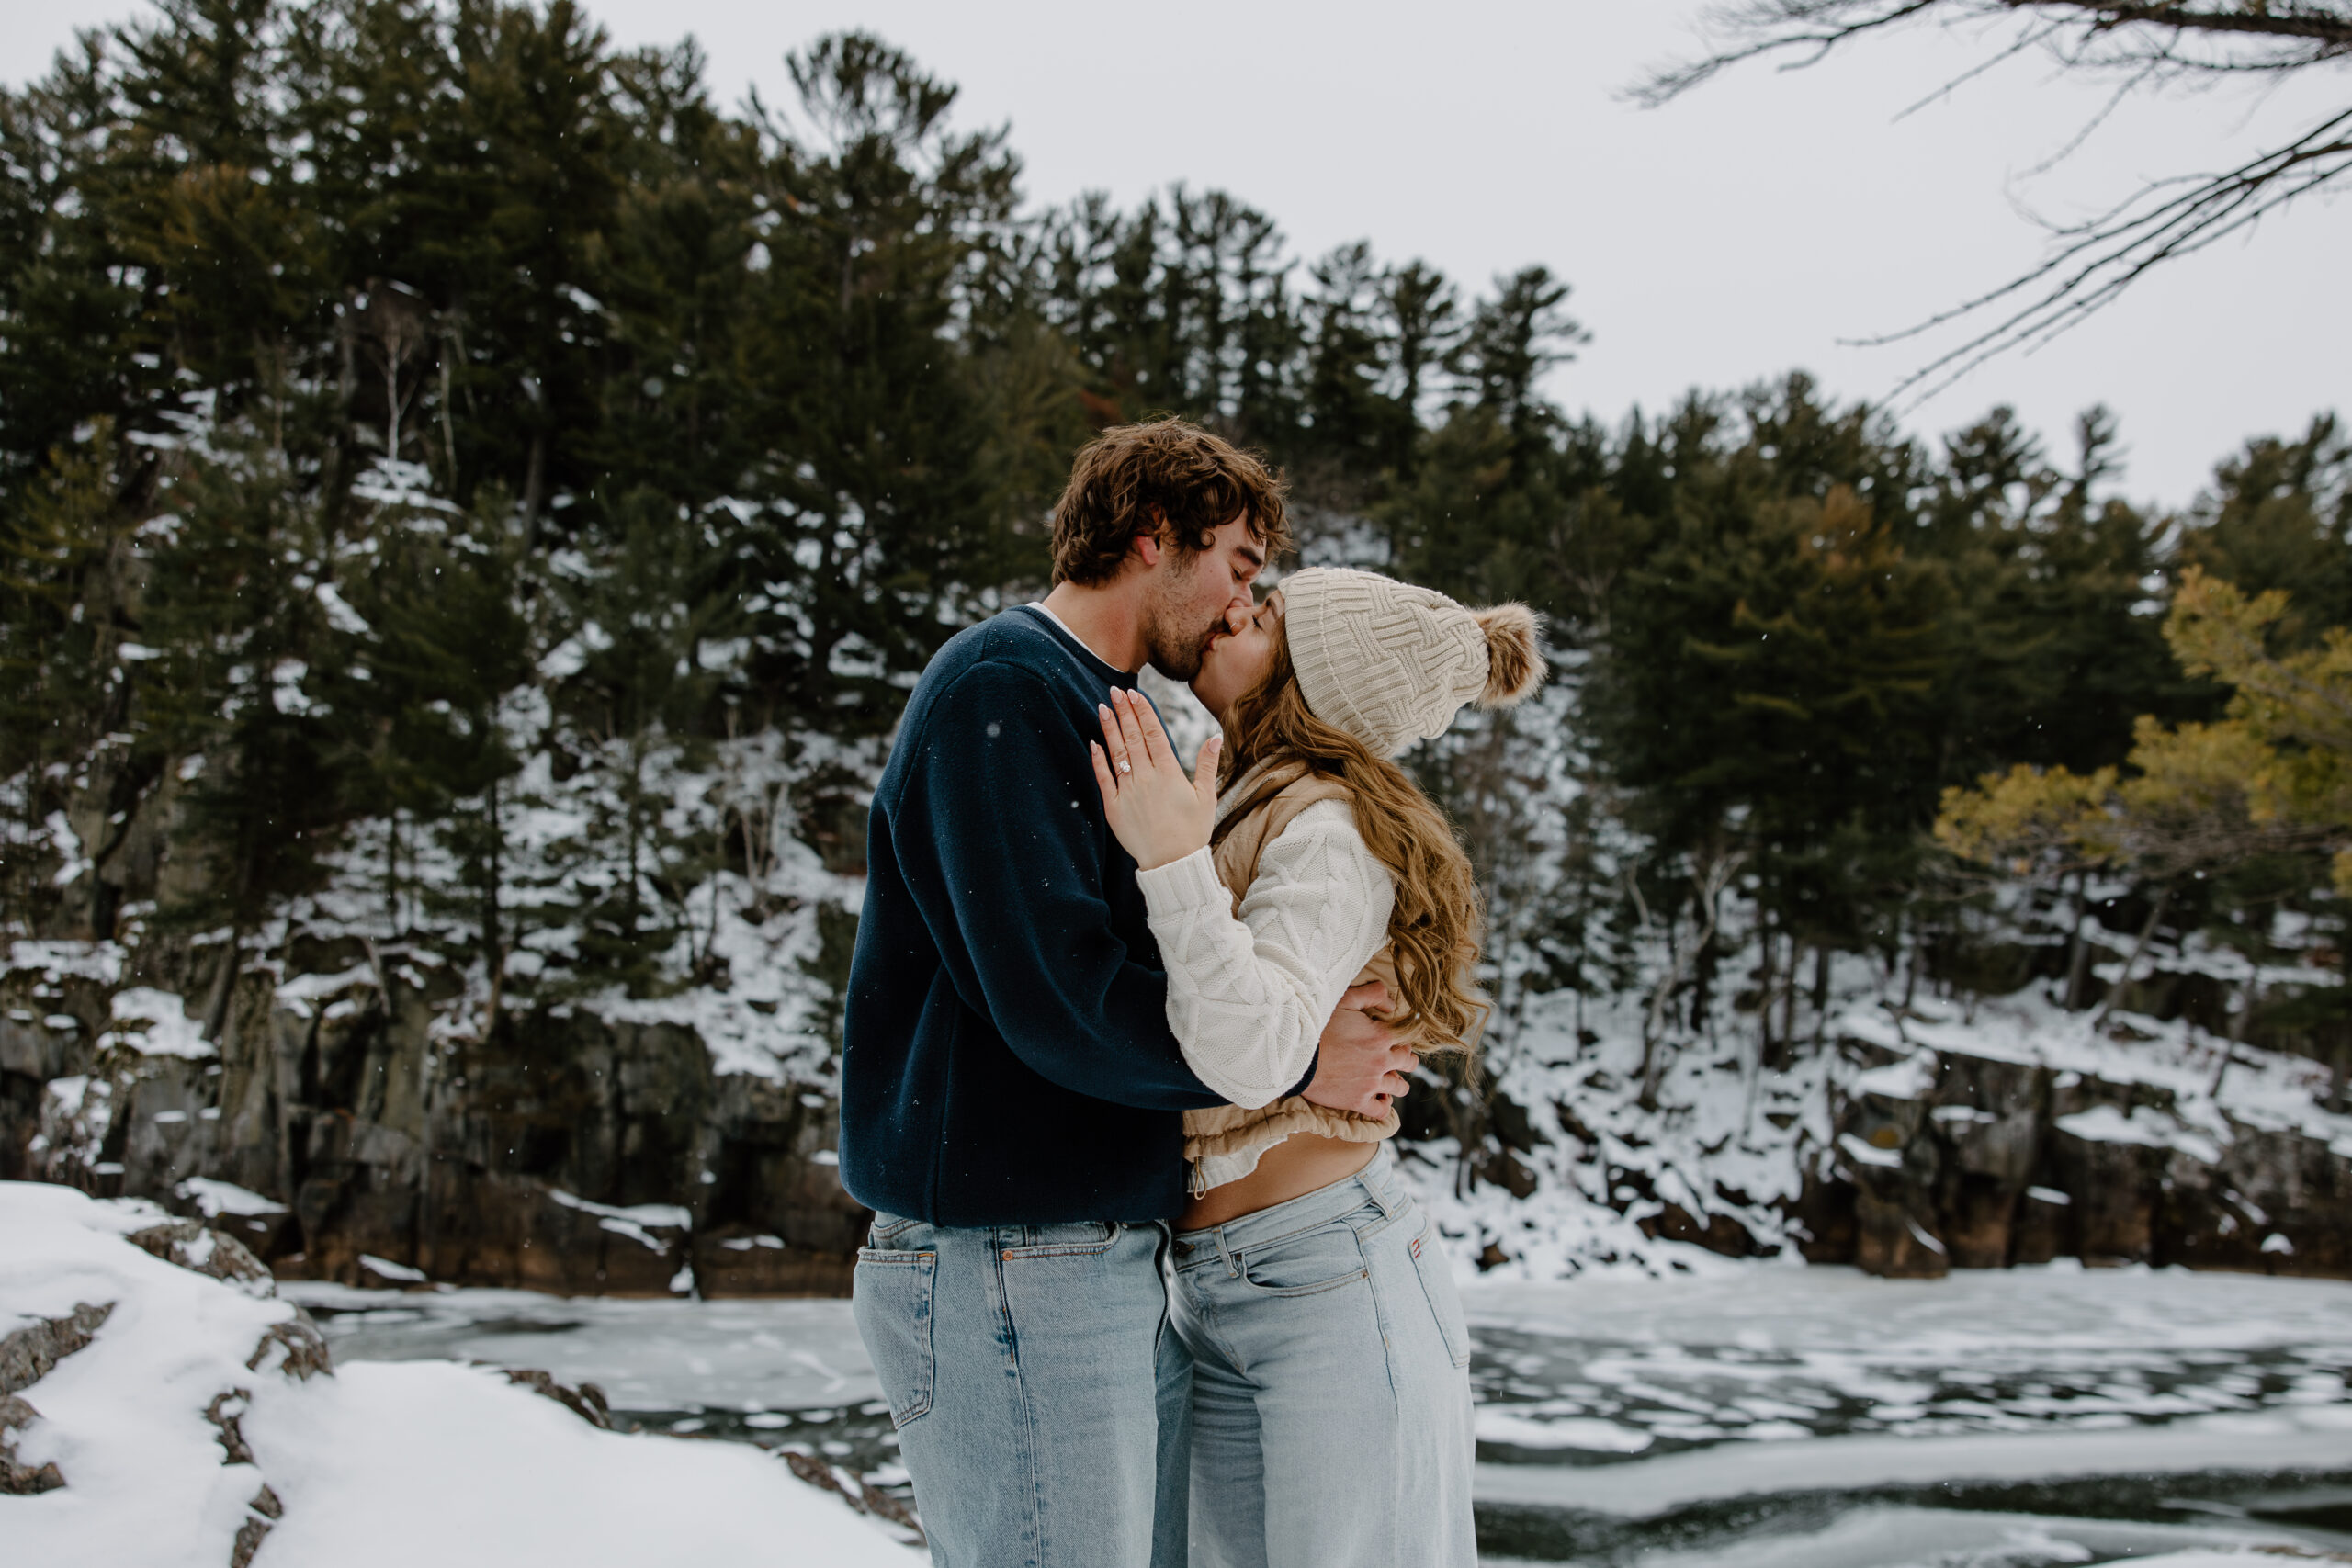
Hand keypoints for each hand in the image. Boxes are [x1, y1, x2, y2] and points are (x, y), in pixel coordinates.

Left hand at [1090, 686, 1219, 871]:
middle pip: (1132, 738)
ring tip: (1102, 708)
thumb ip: (1207, 764)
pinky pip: (1103, 779)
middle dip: (1123, 712)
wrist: (1172, 864)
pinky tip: (1094, 743)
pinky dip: (1098, 760)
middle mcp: (1145, 778)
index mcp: (1168, 773)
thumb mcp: (1206, 797)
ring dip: (1109, 729)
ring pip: (1116, 754)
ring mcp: (1127, 792)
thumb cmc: (1192, 831)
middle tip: (1114, 691)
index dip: (1142, 711)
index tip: (1134, 693)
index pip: (1153, 733)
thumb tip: (1216, 736)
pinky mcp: (1114, 808)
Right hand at [1301, 980, 1414, 1118]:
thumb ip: (1373, 994)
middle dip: (1403, 1059)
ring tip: (1384, 1077)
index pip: (1407, 1039)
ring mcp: (1371, 1084)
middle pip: (1409, 1063)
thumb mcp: (1345, 1000)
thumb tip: (1391, 1004)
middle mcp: (1382, 1061)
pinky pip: (1382, 1110)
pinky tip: (1377, 1096)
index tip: (1388, 1038)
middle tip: (1390, 1056)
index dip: (1399, 1038)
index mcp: (1382, 1036)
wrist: (1295, 1054)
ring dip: (1396, 1082)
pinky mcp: (1358, 1102)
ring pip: (1400, 1087)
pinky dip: (1383, 1104)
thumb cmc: (1318, 1025)